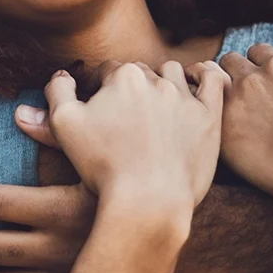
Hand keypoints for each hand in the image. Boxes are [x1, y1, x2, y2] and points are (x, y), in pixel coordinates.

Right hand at [43, 60, 225, 214]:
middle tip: (123, 114)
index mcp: (124, 77)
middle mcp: (157, 81)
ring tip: (155, 102)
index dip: (98, 87)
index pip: (107, 71)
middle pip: (140, 73)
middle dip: (129, 88)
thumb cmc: (103, 165)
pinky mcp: (209, 118)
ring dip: (163, 81)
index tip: (96, 106)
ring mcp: (186, 98)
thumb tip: (60, 74)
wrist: (147, 202)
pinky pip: (214, 82)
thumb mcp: (64, 125)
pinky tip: (196, 82)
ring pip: (173, 73)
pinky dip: (206, 75)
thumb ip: (58, 91)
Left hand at [217, 31, 272, 209]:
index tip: (266, 82)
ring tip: (232, 111)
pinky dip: (212, 117)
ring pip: (213, 84)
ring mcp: (234, 105)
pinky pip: (207, 114)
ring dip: (220, 91)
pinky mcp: (222, 133)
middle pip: (230, 62)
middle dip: (236, 73)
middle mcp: (253, 79)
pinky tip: (222, 131)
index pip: (257, 51)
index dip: (261, 65)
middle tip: (246, 97)